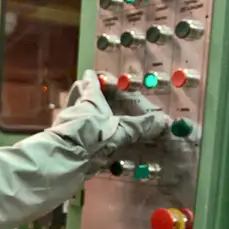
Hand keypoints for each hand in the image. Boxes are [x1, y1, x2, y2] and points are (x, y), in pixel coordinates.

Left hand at [51, 70, 168, 174]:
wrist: (67, 155)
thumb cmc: (93, 134)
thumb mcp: (121, 129)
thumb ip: (139, 126)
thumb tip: (163, 120)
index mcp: (90, 98)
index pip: (89, 82)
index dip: (91, 77)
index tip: (91, 73)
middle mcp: (76, 108)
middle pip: (78, 96)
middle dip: (84, 95)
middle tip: (93, 96)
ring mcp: (67, 123)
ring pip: (75, 114)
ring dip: (84, 116)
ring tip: (95, 120)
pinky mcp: (65, 140)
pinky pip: (75, 132)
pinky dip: (82, 134)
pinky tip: (90, 140)